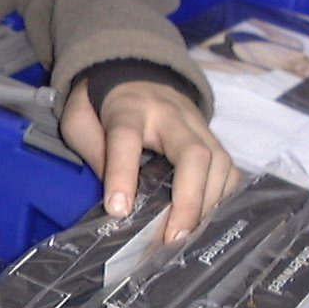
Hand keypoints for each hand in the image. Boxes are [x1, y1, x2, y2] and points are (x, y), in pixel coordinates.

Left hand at [60, 77, 239, 242]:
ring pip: (218, 162)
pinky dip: (222, 196)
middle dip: (188, 199)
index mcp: (128, 109)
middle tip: (173, 236)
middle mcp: (170, 114)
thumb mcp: (79, 121)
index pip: (126, 139)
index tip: (119, 211)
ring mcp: (197, 124)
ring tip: (185, 234)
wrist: (135, 71)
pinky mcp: (212, 135)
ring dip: (207, 203)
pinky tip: (205, 218)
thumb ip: (92, 152)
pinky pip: (229, 167)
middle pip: (193, 153)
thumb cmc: (102, 105)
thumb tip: (115, 193)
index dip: (123, 175)